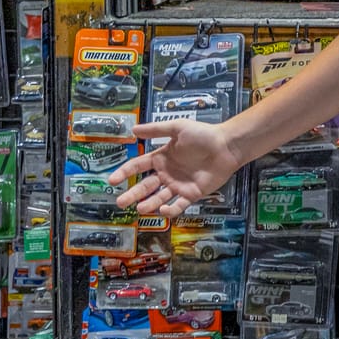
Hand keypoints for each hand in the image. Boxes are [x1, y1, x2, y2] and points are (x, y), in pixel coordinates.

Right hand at [108, 119, 245, 217]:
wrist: (226, 146)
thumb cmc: (203, 135)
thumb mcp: (178, 128)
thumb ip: (156, 130)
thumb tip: (133, 130)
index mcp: (161, 158)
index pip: (138, 166)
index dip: (124, 172)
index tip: (112, 180)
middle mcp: (167, 173)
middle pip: (145, 186)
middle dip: (132, 194)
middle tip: (120, 202)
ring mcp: (178, 185)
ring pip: (159, 198)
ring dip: (149, 204)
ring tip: (140, 208)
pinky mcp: (192, 194)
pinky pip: (179, 204)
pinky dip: (170, 209)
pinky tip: (163, 210)